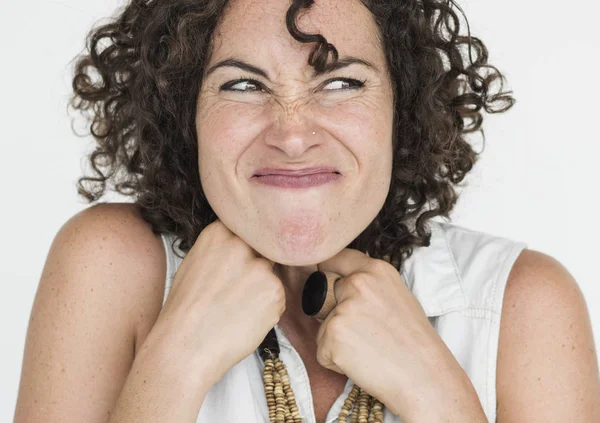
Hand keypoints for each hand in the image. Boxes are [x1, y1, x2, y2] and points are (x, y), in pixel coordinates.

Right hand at [154, 219, 284, 386]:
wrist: (184, 348)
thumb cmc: (185, 312)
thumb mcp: (194, 264)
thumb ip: (221, 250)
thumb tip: (244, 248)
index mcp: (218, 233)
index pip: (246, 232)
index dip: (245, 251)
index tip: (238, 266)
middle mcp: (240, 244)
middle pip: (261, 251)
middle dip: (254, 270)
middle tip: (236, 293)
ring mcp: (259, 267)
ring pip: (270, 275)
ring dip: (261, 291)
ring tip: (237, 310)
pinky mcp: (274, 291)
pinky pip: (278, 298)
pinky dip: (268, 310)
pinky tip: (245, 320)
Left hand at [314, 248, 468, 419]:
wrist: (426, 379)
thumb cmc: (414, 343)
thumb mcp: (396, 296)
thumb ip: (368, 285)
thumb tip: (339, 281)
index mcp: (375, 270)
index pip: (336, 258)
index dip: (330, 272)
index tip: (328, 281)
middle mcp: (357, 283)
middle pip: (322, 291)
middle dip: (331, 310)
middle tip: (362, 331)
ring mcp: (343, 309)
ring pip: (321, 324)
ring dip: (336, 340)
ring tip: (367, 350)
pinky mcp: (332, 336)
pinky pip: (322, 350)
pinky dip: (335, 361)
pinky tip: (361, 363)